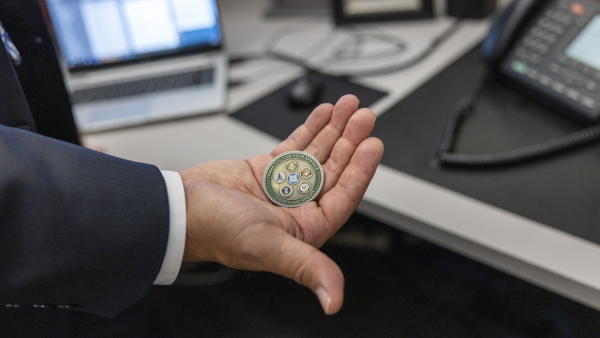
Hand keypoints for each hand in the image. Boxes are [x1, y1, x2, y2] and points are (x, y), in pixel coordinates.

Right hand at [179, 95, 383, 313]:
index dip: (360, 170)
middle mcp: (297, 207)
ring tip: (348, 106)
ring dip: (334, 130)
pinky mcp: (266, 169)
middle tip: (364, 117)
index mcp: (304, 229)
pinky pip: (295, 145)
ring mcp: (283, 185)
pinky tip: (324, 115)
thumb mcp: (269, 246)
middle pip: (334, 169)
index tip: (372, 144)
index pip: (342, 196)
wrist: (179, 208)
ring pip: (317, 153)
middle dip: (350, 141)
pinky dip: (310, 129)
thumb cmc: (217, 233)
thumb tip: (334, 302)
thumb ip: (306, 268)